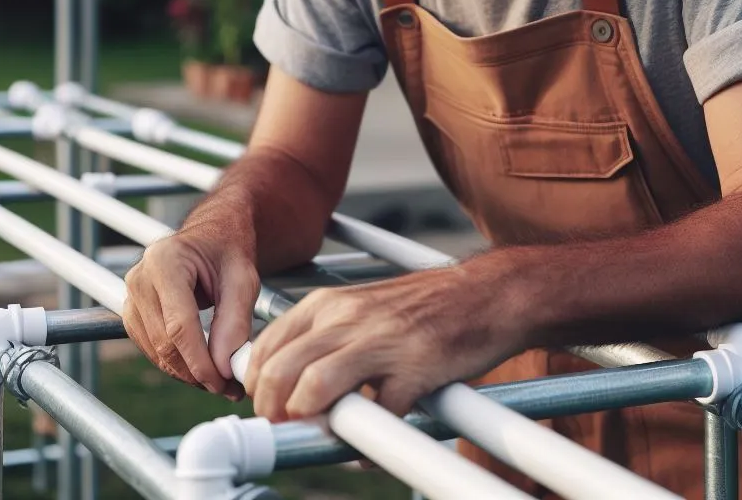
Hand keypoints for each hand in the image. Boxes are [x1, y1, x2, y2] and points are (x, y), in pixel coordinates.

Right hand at [122, 221, 259, 398]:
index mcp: (165, 260)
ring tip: (221, 379)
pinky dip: (177, 363)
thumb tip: (224, 367)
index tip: (223, 382)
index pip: (178, 324)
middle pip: (164, 342)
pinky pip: (152, 348)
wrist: (213, 234)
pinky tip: (202, 366)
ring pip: (156, 351)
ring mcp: (131, 295)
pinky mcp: (132, 312)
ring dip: (188, 372)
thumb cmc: (228, 250)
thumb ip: (234, 321)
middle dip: (197, 371)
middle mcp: (140, 277)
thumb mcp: (243, 279)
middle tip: (229, 387)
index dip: (200, 360)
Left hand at [243, 262, 522, 420]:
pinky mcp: (413, 369)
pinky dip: (368, 444)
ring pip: (313, 389)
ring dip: (308, 424)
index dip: (256, 388)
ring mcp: (379, 341)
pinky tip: (374, 446)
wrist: (485, 295)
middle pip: (279, 372)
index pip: (266, 347)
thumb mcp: (362, 308)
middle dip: (272, 414)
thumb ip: (325, 337)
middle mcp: (347, 317)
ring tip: (323, 435)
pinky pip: (376, 419)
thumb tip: (288, 383)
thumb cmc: (423, 307)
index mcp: (329, 303)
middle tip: (285, 432)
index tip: (266, 410)